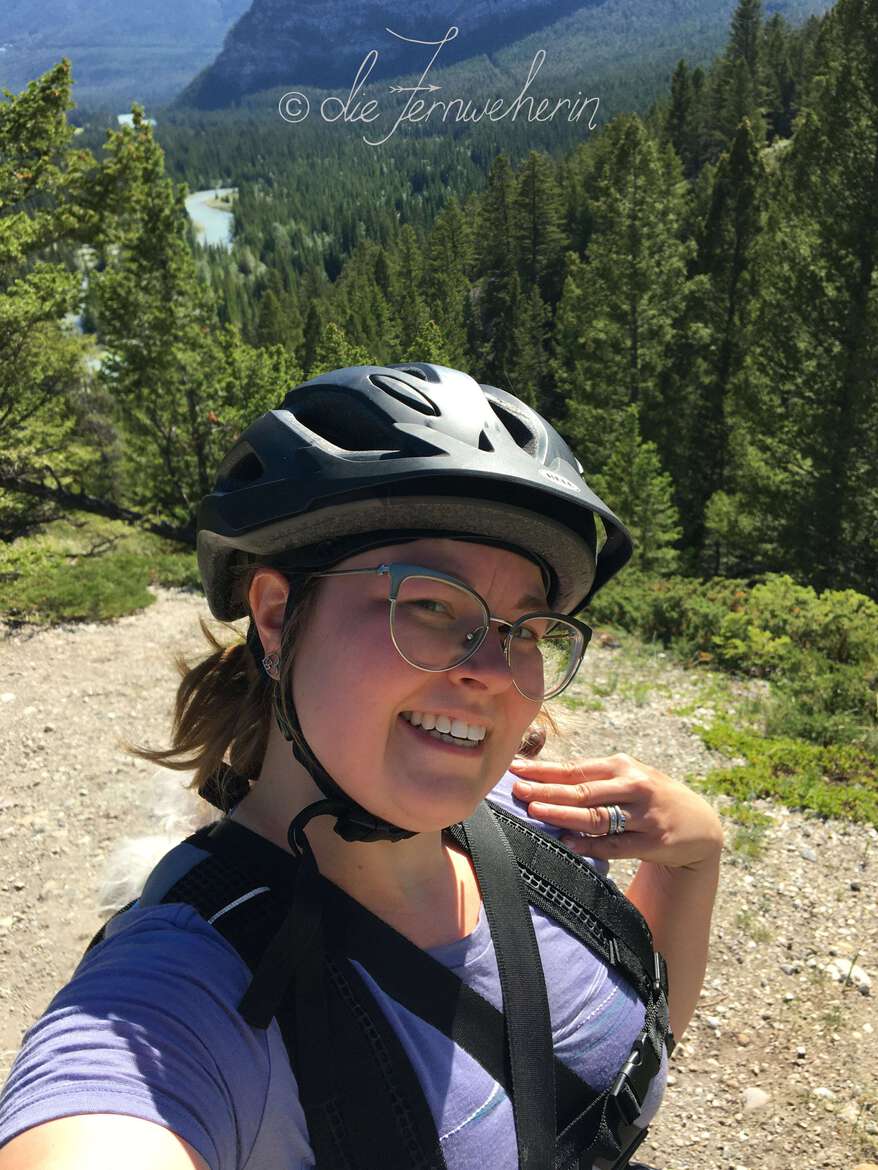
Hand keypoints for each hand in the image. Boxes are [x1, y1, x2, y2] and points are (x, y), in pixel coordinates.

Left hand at [509, 752, 723, 870]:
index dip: (544, 771)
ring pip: (597, 817)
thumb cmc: (649, 797)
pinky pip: (615, 845)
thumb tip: (544, 780)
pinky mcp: (653, 841)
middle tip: (518, 791)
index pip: (576, 769)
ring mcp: (644, 815)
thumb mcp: (627, 778)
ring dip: (564, 816)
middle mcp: (634, 787)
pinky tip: (567, 843)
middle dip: (547, 791)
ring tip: (535, 814)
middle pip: (582, 791)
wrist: (698, 823)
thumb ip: (593, 779)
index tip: (516, 770)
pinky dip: (589, 845)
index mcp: (623, 767)